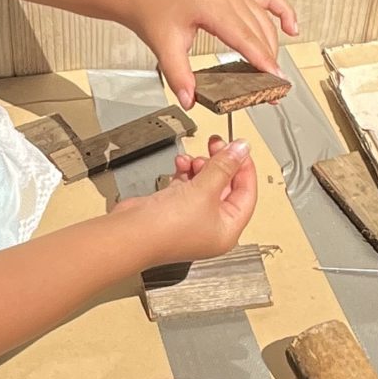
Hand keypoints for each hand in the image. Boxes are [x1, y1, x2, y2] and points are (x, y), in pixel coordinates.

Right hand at [119, 136, 258, 266]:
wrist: (130, 234)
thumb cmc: (165, 229)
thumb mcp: (204, 190)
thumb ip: (224, 166)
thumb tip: (241, 149)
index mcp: (227, 231)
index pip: (247, 194)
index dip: (244, 168)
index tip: (239, 147)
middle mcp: (211, 228)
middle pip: (226, 187)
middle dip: (219, 164)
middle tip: (216, 144)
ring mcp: (191, 219)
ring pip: (205, 184)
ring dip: (200, 167)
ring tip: (193, 159)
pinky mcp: (173, 210)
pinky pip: (187, 186)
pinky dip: (185, 173)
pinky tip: (180, 165)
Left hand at [124, 0, 299, 111]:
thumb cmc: (155, 14)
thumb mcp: (164, 47)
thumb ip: (178, 76)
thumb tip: (190, 98)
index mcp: (211, 4)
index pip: (245, 37)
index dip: (262, 60)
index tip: (274, 78)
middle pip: (259, 31)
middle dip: (269, 61)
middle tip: (273, 87)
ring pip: (264, 21)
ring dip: (273, 47)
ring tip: (274, 72)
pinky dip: (282, 12)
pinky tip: (291, 28)